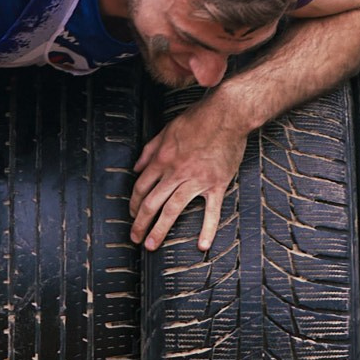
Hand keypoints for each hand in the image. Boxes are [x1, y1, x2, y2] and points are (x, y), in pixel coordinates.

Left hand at [128, 99, 250, 251]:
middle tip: (136, 238)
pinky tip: (202, 245)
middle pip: (152, 203)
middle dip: (140, 223)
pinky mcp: (216, 184)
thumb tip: (136, 168)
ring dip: (160, 230)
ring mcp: (196, 180)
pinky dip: (207, 229)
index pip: (141, 187)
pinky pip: (211, 211)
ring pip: (172, 210)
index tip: (133, 215)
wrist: (227, 114)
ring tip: (152, 245)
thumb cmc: (197, 119)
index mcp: (162, 159)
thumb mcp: (166, 130)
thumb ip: (149, 150)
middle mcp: (175, 172)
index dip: (134, 204)